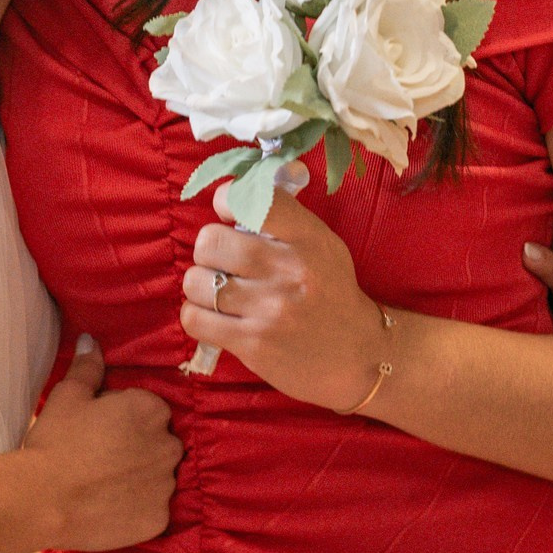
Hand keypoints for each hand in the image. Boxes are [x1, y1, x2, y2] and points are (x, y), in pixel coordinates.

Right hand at [22, 336, 181, 550]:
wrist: (43, 498)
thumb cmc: (55, 441)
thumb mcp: (68, 396)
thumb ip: (88, 367)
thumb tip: (93, 341)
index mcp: (151, 410)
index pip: (149, 409)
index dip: (123, 418)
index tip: (99, 429)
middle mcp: (169, 445)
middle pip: (159, 442)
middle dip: (138, 447)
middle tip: (101, 457)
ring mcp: (166, 486)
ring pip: (158, 477)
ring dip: (140, 478)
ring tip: (104, 485)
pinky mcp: (158, 520)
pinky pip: (153, 510)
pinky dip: (137, 510)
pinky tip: (109, 507)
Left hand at [180, 185, 391, 413]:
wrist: (359, 356)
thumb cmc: (331, 294)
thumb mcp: (322, 246)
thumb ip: (281, 219)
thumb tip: (227, 196)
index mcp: (308, 238)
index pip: (250, 200)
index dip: (227, 201)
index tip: (228, 214)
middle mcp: (289, 270)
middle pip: (209, 242)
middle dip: (208, 251)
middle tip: (222, 263)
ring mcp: (271, 309)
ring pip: (196, 281)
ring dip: (200, 286)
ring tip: (219, 293)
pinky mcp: (254, 344)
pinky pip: (194, 318)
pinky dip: (196, 316)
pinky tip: (214, 317)